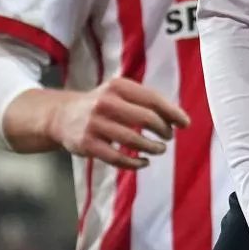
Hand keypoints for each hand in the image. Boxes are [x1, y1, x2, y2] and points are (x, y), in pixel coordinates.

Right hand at [48, 77, 189, 167]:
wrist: (63, 116)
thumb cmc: (103, 104)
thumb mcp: (120, 93)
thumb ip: (145, 101)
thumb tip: (178, 117)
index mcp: (118, 86)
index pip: (152, 99)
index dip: (172, 112)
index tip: (185, 123)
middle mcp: (106, 102)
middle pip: (146, 118)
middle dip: (164, 130)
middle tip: (169, 137)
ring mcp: (95, 124)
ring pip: (133, 140)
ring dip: (152, 147)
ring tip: (160, 149)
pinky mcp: (88, 145)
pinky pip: (117, 158)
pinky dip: (135, 163)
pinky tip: (144, 162)